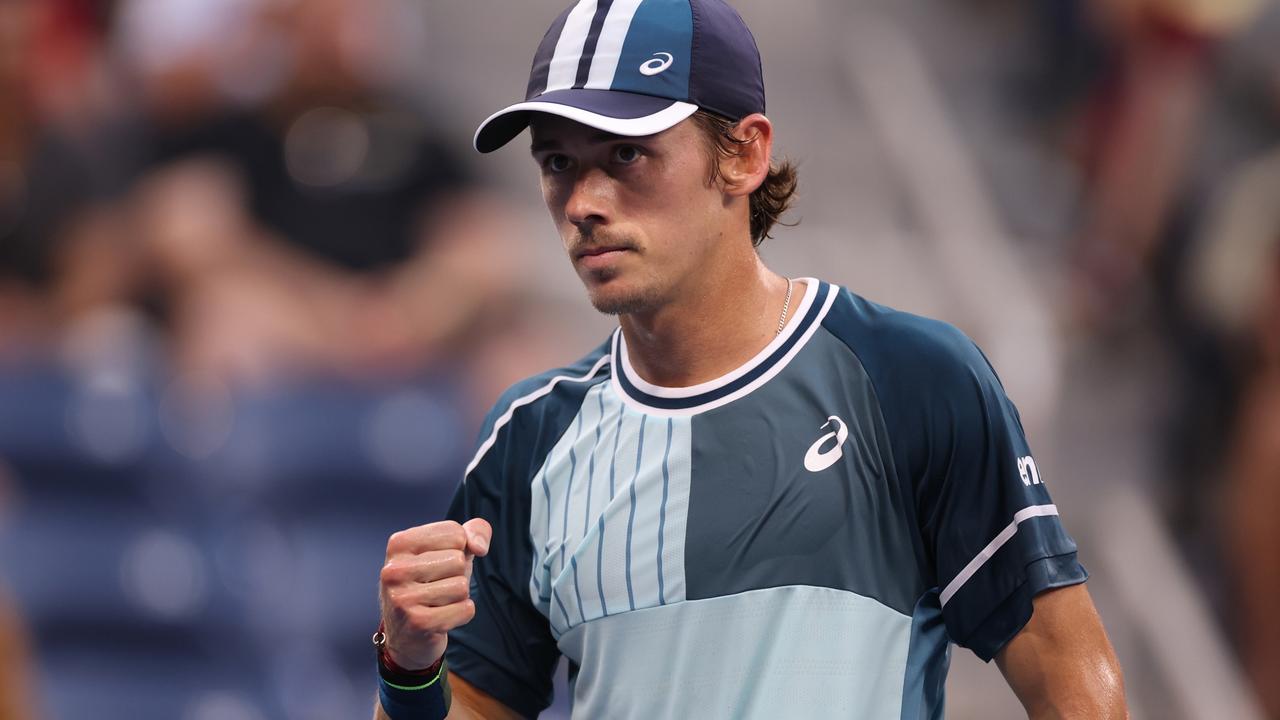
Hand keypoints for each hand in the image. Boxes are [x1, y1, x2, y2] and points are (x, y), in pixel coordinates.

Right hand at [379, 518, 491, 669]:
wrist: (408, 635)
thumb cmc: (433, 583)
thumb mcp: (452, 550)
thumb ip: (474, 531)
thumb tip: (480, 547)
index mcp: (399, 544)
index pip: (454, 532)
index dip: (459, 549)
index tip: (439, 563)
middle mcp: (394, 570)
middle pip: (458, 560)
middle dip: (457, 575)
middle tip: (436, 587)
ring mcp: (402, 598)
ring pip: (462, 586)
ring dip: (458, 596)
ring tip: (437, 602)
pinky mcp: (418, 623)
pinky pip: (466, 609)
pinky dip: (462, 614)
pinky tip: (441, 618)